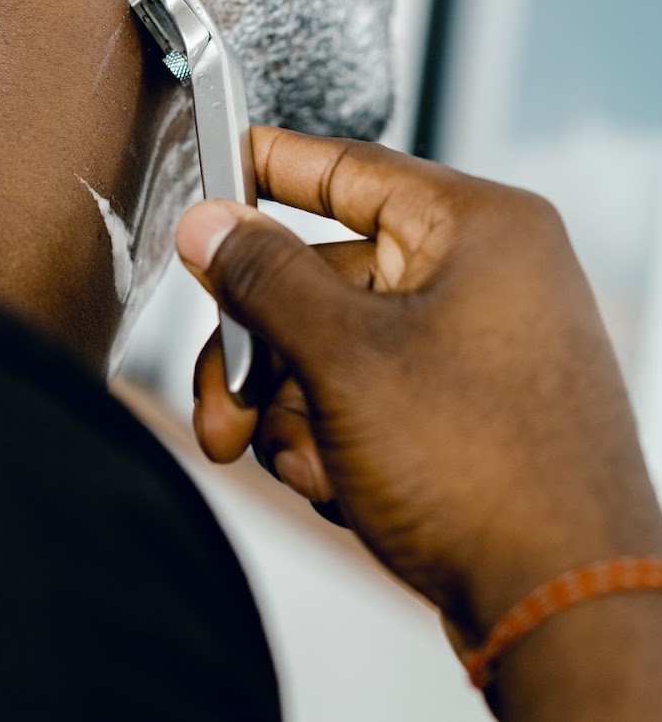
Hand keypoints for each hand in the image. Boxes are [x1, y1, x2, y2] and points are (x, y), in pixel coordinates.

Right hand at [176, 127, 661, 637]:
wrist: (561, 609)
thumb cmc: (487, 474)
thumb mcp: (344, 358)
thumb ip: (264, 278)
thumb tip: (210, 224)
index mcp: (475, 231)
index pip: (350, 167)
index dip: (272, 165)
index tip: (219, 161)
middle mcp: (478, 278)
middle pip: (321, 278)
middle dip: (259, 349)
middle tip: (223, 399)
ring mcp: (469, 345)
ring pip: (330, 345)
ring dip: (287, 405)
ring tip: (292, 458)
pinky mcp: (457, 405)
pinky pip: (360, 391)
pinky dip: (327, 433)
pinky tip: (333, 480)